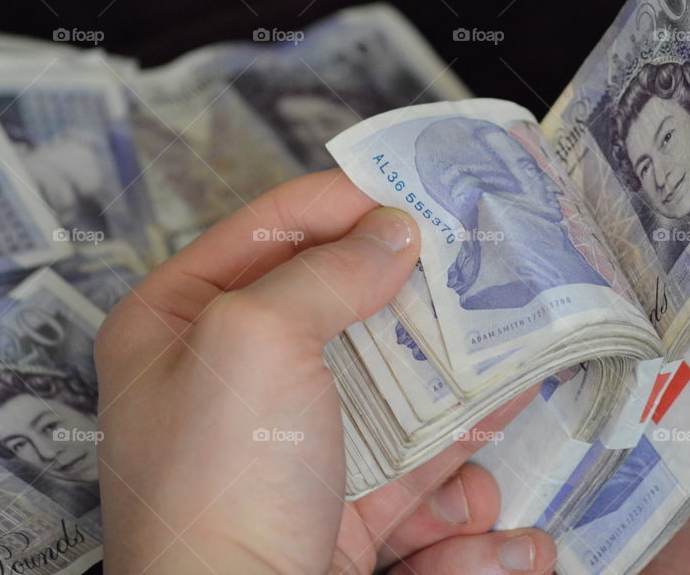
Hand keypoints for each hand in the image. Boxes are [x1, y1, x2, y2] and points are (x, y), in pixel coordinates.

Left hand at [95, 169, 556, 573]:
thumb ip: (325, 272)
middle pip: (340, 308)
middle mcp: (230, 382)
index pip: (266, 233)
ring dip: (452, 376)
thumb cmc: (222, 478)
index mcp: (176, 326)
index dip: (339, 201)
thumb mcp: (255, 339)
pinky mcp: (338, 502)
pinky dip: (458, 458)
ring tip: (512, 353)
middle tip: (472, 259)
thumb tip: (391, 232)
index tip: (409, 186)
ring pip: (389, 385)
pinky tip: (494, 450)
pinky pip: (412, 461)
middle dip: (410, 291)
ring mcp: (289, 446)